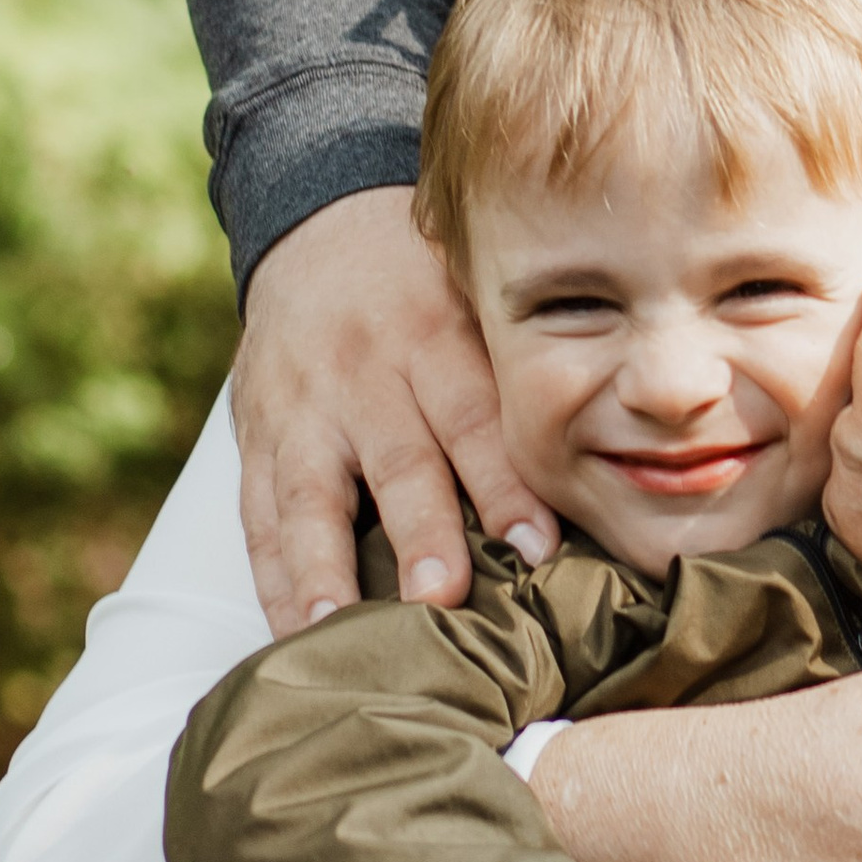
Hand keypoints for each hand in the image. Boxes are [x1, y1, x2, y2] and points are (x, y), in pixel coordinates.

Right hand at [234, 184, 553, 636]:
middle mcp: (364, 375)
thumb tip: (602, 459)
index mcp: (433, 337)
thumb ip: (515, 376)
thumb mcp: (473, 300)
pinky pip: (259, 515)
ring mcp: (303, 411)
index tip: (537, 548)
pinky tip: (292, 633)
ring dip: (324, 570)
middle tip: (442, 599)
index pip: (472, 417)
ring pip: (310, 497)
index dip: (504, 484)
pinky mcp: (259, 440)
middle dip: (419, 533)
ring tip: (338, 632)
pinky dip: (274, 578)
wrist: (320, 229)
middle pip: (395, 461)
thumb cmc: (425, 286)